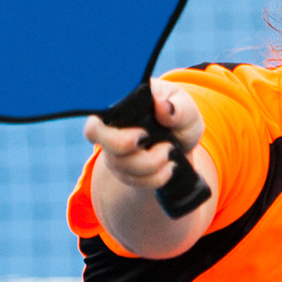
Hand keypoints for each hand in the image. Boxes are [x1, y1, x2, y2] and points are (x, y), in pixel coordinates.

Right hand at [82, 79, 199, 194]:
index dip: (110, 122)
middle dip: (124, 144)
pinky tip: (168, 168)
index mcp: (123, 101)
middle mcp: (111, 124)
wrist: (181, 146)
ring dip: (151, 163)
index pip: (97, 109)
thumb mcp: (187, 108)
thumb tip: (163, 106)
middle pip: (94, 134)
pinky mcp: (122, 170)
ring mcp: (113, 149)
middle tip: (147, 139)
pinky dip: (155, 178)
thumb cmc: (180, 118)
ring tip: (169, 152)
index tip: (141, 132)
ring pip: (118, 162)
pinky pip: (132, 180)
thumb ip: (178, 108)